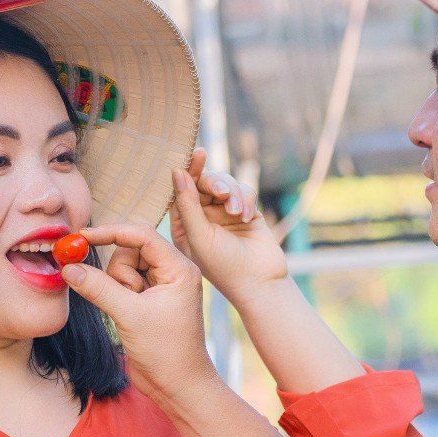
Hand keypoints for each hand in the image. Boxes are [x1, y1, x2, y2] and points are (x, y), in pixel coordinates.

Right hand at [60, 222, 217, 399]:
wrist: (178, 386)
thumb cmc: (166, 352)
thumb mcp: (129, 316)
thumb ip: (98, 289)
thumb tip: (69, 267)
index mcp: (179, 268)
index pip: (142, 235)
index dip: (111, 232)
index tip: (82, 236)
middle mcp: (172, 272)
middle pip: (130, 250)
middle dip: (118, 273)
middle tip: (125, 299)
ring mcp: (159, 286)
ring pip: (122, 268)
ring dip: (116, 288)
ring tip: (130, 313)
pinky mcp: (147, 300)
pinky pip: (121, 285)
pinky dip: (115, 296)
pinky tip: (126, 317)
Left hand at [167, 149, 289, 303]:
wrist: (260, 281)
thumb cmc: (223, 265)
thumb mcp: (199, 235)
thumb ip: (187, 203)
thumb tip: (177, 171)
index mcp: (184, 224)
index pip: (181, 190)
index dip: (189, 170)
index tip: (198, 155)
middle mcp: (202, 217)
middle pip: (204, 183)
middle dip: (214, 184)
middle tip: (223, 194)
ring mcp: (224, 214)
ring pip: (226, 184)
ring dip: (233, 194)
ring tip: (237, 212)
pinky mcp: (246, 212)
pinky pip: (244, 191)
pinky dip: (246, 200)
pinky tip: (248, 217)